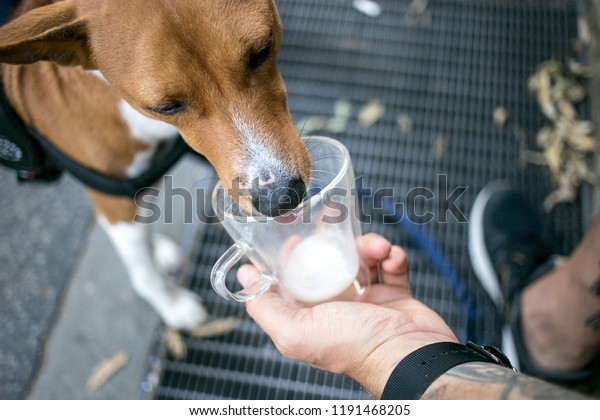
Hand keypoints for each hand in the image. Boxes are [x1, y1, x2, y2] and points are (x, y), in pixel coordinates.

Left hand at [237, 233, 457, 396]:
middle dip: (332, 243)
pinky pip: (390, 265)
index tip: (293, 237)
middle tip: (337, 226)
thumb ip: (265, 306)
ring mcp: (366, 300)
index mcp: (310, 315)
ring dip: (369, 245)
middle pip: (327, 263)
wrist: (410, 356)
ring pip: (361, 259)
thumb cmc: (355, 347)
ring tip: (378, 248)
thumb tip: (244, 277)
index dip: (291, 256)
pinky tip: (392, 257)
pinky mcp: (394, 294)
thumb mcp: (296, 331)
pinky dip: (393, 256)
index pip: (293, 279)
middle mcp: (336, 307)